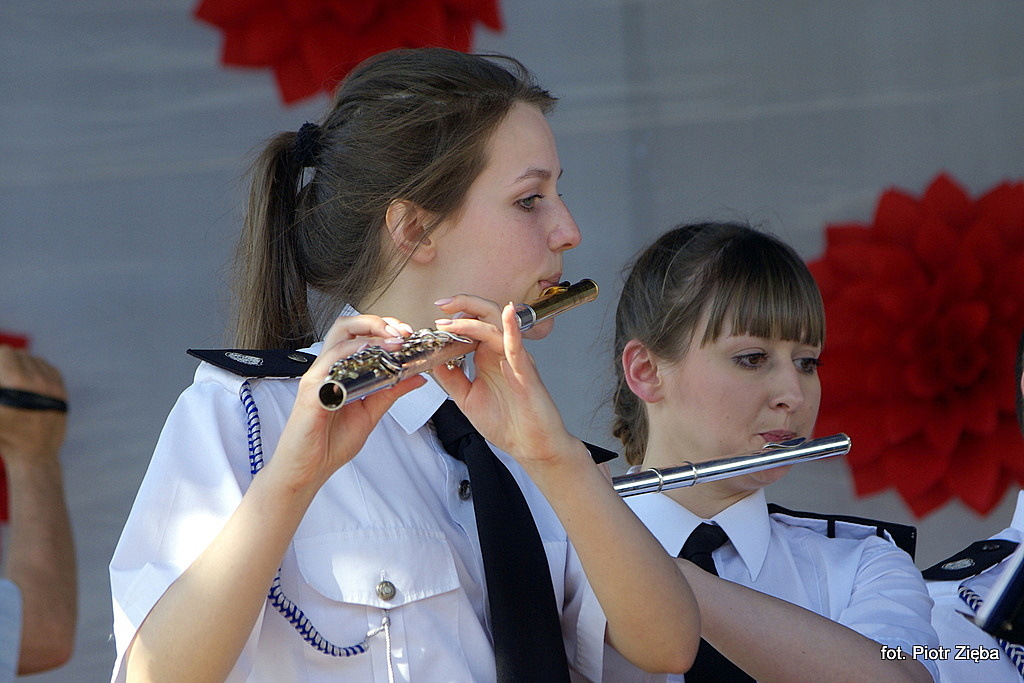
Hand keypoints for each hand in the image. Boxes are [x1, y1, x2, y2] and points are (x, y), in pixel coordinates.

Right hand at [0, 346, 66, 466]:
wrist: (33, 454)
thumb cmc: (4, 436)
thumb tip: (2, 380)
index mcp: (17, 384)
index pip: (6, 353)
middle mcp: (38, 382)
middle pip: (20, 355)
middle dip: (7, 362)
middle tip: (1, 372)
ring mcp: (53, 387)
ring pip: (36, 360)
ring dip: (23, 364)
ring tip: (13, 377)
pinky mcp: (62, 393)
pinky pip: (50, 370)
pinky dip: (39, 370)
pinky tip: (30, 379)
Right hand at [271, 315, 424, 489]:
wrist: (307, 471)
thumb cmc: (330, 443)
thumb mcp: (370, 413)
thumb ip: (391, 392)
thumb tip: (418, 377)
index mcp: (339, 371)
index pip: (358, 334)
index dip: (382, 327)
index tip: (405, 333)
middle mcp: (327, 369)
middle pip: (345, 327)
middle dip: (375, 322)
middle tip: (400, 331)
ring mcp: (317, 378)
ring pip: (338, 338)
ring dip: (370, 334)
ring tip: (394, 341)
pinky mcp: (311, 393)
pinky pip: (330, 364)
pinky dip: (351, 354)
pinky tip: (369, 355)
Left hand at [431, 296, 582, 467]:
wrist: (531, 447)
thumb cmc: (507, 423)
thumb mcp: (467, 399)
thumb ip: (451, 378)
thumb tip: (432, 360)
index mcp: (488, 358)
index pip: (472, 326)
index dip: (455, 317)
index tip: (435, 316)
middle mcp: (502, 354)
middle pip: (486, 317)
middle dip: (465, 305)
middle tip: (442, 304)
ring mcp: (515, 361)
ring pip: (496, 329)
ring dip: (474, 321)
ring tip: (453, 320)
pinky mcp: (526, 374)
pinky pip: (518, 347)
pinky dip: (512, 329)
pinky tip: (507, 314)